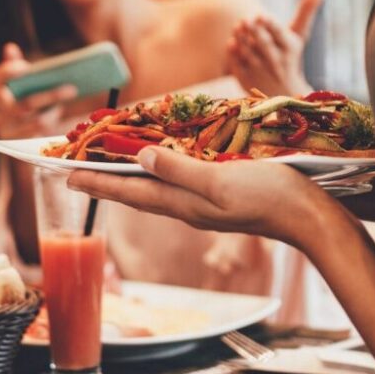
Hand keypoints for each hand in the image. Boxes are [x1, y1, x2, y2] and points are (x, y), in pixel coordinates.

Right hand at [0, 43, 77, 138]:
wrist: (15, 133)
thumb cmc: (18, 100)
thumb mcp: (15, 84)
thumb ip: (12, 66)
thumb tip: (9, 47)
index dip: (7, 72)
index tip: (25, 66)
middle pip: (25, 105)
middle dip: (51, 95)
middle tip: (72, 88)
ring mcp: (7, 131)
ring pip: (37, 121)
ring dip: (56, 110)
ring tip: (69, 98)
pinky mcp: (20, 145)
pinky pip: (42, 134)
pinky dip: (53, 122)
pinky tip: (60, 112)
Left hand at [67, 146, 323, 243]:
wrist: (310, 216)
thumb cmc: (268, 195)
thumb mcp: (220, 181)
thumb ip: (179, 170)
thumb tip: (138, 157)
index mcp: (183, 204)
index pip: (129, 192)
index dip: (96, 182)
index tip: (64, 175)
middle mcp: (187, 206)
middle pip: (136, 191)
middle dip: (104, 179)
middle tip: (75, 168)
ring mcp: (203, 203)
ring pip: (155, 187)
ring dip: (128, 175)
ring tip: (106, 164)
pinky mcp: (220, 195)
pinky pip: (178, 182)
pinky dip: (159, 170)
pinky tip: (160, 162)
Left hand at [227, 0, 322, 96]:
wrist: (283, 93)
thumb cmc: (289, 56)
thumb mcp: (299, 37)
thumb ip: (305, 14)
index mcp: (289, 48)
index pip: (279, 35)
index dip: (270, 25)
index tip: (262, 15)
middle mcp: (276, 61)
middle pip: (263, 43)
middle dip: (254, 30)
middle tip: (245, 19)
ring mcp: (260, 71)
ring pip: (248, 53)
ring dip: (241, 38)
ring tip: (237, 26)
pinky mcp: (246, 80)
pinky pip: (237, 65)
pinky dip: (233, 53)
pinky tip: (232, 42)